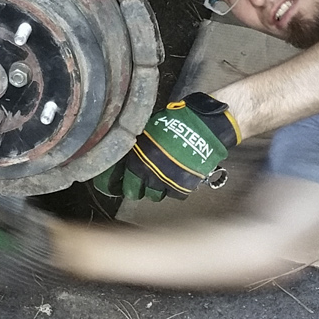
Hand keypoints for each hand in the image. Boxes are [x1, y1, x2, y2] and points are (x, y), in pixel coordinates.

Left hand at [91, 92, 238, 200]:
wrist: (204, 127)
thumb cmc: (178, 122)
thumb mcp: (150, 128)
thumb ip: (139, 143)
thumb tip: (128, 148)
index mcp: (137, 158)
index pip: (120, 180)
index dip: (115, 182)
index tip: (114, 183)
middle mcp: (149, 173)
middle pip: (135, 192)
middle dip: (135, 188)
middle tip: (138, 182)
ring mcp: (167, 181)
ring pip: (154, 196)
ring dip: (154, 189)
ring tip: (158, 180)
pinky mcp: (184, 186)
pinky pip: (174, 195)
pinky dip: (173, 189)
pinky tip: (174, 180)